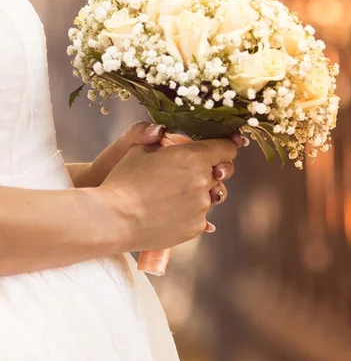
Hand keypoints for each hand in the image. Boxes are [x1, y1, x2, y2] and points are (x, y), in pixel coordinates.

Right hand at [98, 137, 237, 250]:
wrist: (113, 219)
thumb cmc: (123, 181)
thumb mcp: (139, 149)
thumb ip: (159, 139)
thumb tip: (163, 132)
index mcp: (194, 157)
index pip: (226, 149)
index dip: (226, 146)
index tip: (227, 146)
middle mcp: (203, 181)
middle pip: (221, 172)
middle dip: (211, 169)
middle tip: (191, 171)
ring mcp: (201, 207)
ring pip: (211, 195)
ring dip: (199, 192)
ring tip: (173, 195)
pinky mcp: (195, 228)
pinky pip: (201, 217)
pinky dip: (190, 212)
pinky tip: (169, 211)